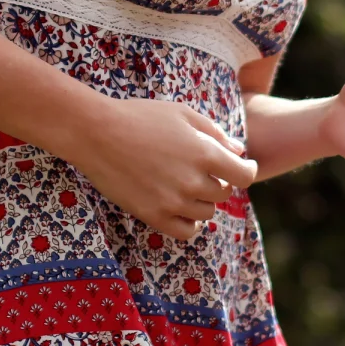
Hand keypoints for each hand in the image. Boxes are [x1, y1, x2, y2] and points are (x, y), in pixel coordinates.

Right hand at [70, 96, 256, 240]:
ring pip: (206, 212)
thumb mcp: (183, 114)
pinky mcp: (153, 215)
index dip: (247, 170)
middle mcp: (193, 180)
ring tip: (184, 183)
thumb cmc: (140, 116)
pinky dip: (189, 222)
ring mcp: (173, 201)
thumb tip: (238, 152)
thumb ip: (215, 133)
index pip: (243, 175)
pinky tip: (181, 207)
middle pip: (222, 193)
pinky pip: (185, 231)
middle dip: (218, 181)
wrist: (97, 133)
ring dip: (202, 200)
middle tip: (200, 169)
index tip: (243, 167)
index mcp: (205, 152)